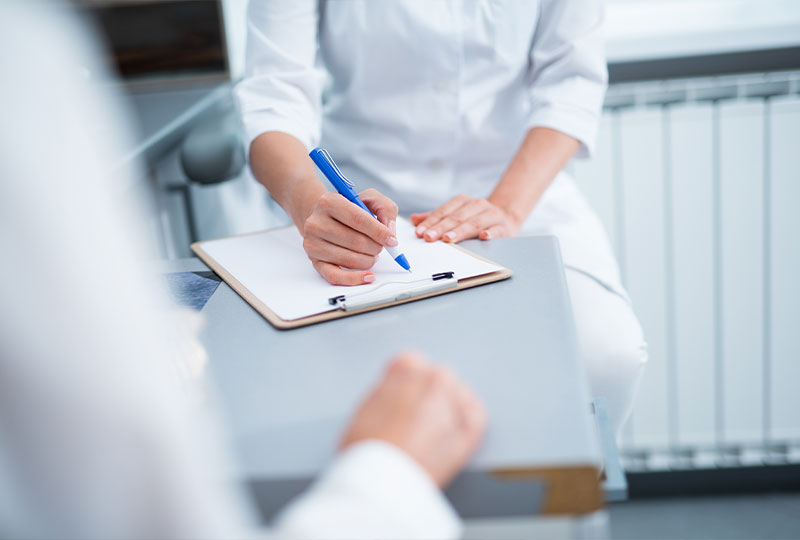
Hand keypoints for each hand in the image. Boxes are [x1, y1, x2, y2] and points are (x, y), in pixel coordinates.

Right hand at [302, 189, 398, 285]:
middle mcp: (316, 223)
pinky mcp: (315, 261)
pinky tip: (368, 276)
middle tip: (380, 245)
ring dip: (369, 260)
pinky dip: (354, 279)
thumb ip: (385, 208)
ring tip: (372, 253)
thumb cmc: (349, 209)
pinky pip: (335, 276)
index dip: (379, 232)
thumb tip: (389, 231)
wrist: (325, 217)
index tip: (392, 240)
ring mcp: (313, 244)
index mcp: (329, 202)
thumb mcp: (369, 198)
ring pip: (350, 259)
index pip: (358, 219)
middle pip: (356, 241)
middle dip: (376, 247)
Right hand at [339, 352, 486, 487]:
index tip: (402, 400)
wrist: (382, 483)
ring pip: (458, 395)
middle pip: (436, 380)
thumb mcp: (364, 409)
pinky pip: (476, 416)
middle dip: (428, 396)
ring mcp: (456, 402)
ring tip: (430, 434)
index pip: (412, 364)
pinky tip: (452, 435)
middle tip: (414, 421)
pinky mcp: (471, 429)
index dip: (404, 387)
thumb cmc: (368, 450)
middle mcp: (435, 378)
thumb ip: (386, 392)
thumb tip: (395, 394)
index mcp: (406, 367)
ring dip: (448, 409)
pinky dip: (467, 423)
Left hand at [409, 194, 522, 242]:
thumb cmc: (476, 217)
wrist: (506, 216)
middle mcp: (477, 205)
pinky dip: (491, 233)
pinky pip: (497, 230)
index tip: (419, 232)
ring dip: (461, 231)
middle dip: (441, 228)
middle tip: (429, 238)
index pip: (444, 211)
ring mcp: (491, 215)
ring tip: (448, 238)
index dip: (431, 222)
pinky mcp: (504, 227)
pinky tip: (484, 237)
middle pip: (456, 217)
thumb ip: (436, 217)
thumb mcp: (456, 214)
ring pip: (474, 223)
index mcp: (463, 202)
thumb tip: (414, 219)